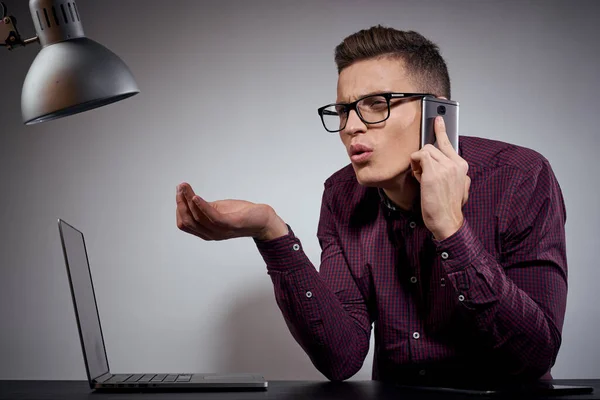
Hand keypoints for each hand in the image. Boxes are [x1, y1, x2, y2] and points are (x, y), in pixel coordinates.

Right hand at [176, 182, 287, 240]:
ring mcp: (220, 231)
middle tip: (180, 187)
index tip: (180, 192)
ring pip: (196, 218)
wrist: (263, 220)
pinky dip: (201, 207)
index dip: (179, 208)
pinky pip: (211, 217)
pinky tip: (196, 197)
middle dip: (180, 202)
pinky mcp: (230, 225)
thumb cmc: (242, 214)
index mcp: (206, 231)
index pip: (184, 223)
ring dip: (188, 200)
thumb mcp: (219, 209)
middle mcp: (210, 234)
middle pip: (187, 221)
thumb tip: (190, 197)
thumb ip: (205, 207)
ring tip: (184, 187)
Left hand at [410, 116, 470, 240]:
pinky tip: (418, 175)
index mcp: (462, 166)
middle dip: (424, 158)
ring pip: (425, 151)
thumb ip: (453, 173)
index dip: (441, 130)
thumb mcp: (458, 187)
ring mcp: (445, 167)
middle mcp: (456, 164)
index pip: (449, 143)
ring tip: (421, 177)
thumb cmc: (447, 207)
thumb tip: (441, 165)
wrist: (447, 221)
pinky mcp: (434, 172)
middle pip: (433, 147)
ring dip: (418, 163)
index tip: (438, 120)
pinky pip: (419, 156)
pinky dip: (415, 164)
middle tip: (422, 170)